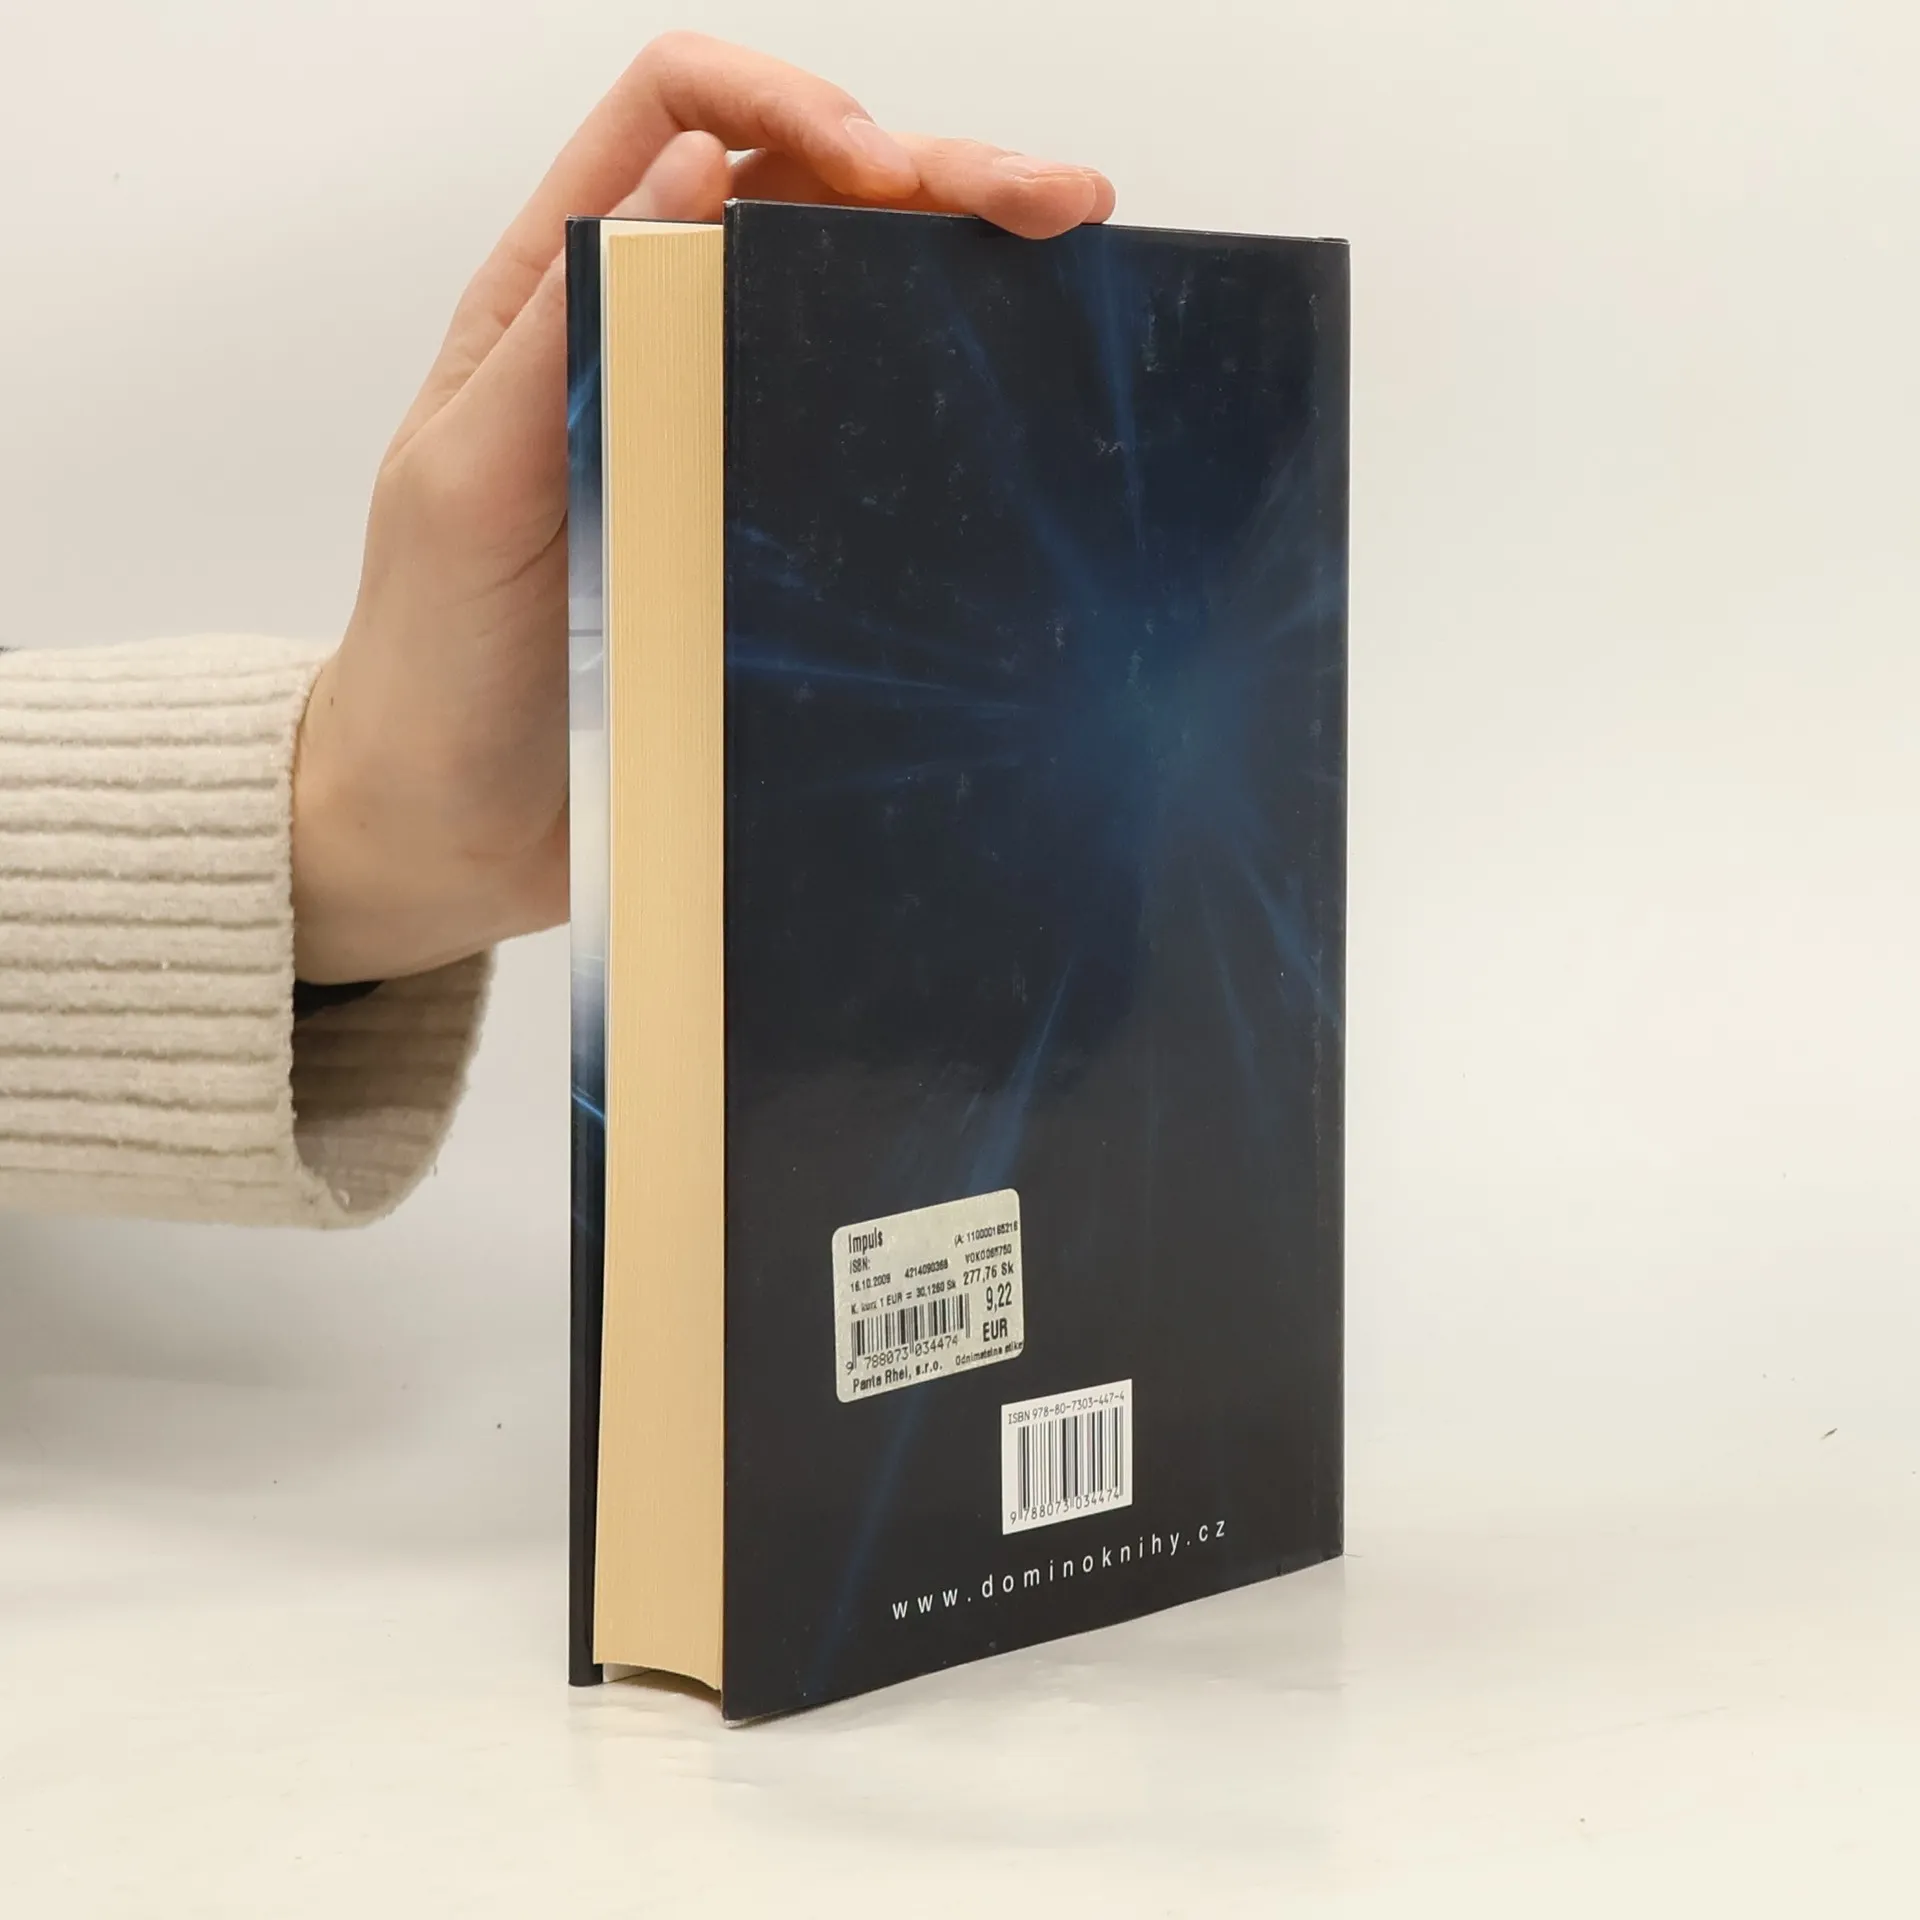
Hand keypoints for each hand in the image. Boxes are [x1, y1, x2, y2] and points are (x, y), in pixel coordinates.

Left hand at [291, 31, 1115, 982]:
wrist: (454, 821)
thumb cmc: (437, 656)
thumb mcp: (470, 477)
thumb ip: (563, 325)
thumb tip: (689, 165)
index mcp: (565, 292)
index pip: (684, 113)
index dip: (793, 103)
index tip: (886, 171)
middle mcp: (656, 339)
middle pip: (808, 193)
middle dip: (939, 168)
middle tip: (1056, 205)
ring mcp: (724, 433)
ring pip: (858, 297)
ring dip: (968, 260)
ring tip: (1076, 258)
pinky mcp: (770, 529)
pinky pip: (869, 431)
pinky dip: (952, 388)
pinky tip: (1027, 389)